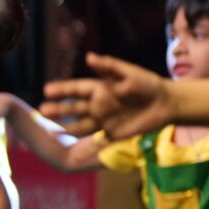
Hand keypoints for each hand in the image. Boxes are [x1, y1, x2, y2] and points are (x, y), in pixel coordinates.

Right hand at [40, 54, 170, 138]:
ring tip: (51, 129)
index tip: (47, 90)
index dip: (62, 90)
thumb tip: (89, 57)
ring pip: (81, 125)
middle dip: (58, 110)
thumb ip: (109, 66)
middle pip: (74, 108)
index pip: (76, 89)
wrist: (166, 103)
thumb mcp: (129, 73)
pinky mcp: (114, 134)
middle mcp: (98, 105)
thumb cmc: (148, 84)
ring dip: (66, 127)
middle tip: (42, 111)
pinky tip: (74, 151)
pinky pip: (97, 141)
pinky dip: (85, 146)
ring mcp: (105, 121)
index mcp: (100, 88)